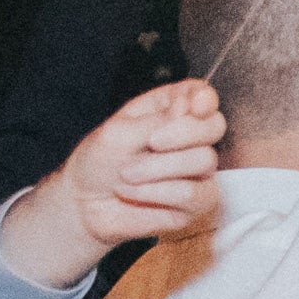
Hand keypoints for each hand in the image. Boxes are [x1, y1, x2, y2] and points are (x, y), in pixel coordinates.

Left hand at [0, 79, 223, 285]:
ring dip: (157, 168)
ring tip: (126, 174)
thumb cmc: (99, 162)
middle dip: (183, 133)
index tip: (195, 107)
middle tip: (150, 142)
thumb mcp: (118, 132)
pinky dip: (157, 192)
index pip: (201, 95)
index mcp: (170, 111)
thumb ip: (157, 121)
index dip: (204, 98)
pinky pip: (194, 194)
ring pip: (204, 160)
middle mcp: (190, 138)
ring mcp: (198, 171)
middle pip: (214, 126)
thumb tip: (191, 111)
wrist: (85, 203)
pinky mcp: (199, 201)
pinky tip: (134, 192)